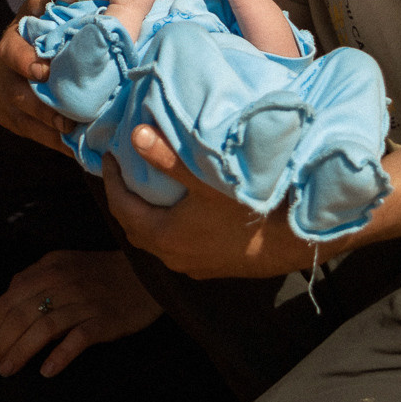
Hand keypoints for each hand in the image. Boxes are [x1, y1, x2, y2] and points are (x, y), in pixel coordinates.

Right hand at [0, 16, 70, 153]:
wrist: (44, 47)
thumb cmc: (57, 24)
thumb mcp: (55, 7)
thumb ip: (60, 1)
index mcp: (13, 39)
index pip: (12, 51)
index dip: (26, 61)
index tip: (45, 71)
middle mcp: (2, 69)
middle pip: (16, 93)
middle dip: (43, 108)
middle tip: (69, 119)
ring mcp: (3, 95)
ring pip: (22, 118)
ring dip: (49, 130)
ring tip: (75, 136)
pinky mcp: (11, 117)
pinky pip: (30, 133)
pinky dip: (52, 141)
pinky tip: (74, 147)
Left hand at [0, 249, 161, 376]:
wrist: (147, 273)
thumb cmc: (102, 273)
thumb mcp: (66, 264)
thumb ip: (36, 279)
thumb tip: (8, 301)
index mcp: (50, 268)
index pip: (8, 298)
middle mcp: (64, 282)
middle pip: (21, 314)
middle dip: (0, 343)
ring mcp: (85, 302)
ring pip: (44, 328)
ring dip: (20, 352)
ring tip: (6, 370)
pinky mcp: (105, 320)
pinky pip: (78, 339)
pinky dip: (60, 356)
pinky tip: (47, 371)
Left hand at [103, 125, 321, 279]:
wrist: (292, 243)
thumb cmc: (248, 210)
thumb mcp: (206, 180)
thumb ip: (168, 158)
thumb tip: (135, 134)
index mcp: (164, 236)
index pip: (122, 208)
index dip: (111, 181)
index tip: (108, 156)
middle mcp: (173, 256)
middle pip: (135, 227)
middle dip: (124, 199)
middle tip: (121, 171)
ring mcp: (192, 265)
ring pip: (155, 240)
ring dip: (146, 216)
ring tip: (146, 188)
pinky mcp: (209, 268)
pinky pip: (174, 247)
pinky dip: (165, 228)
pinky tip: (177, 213)